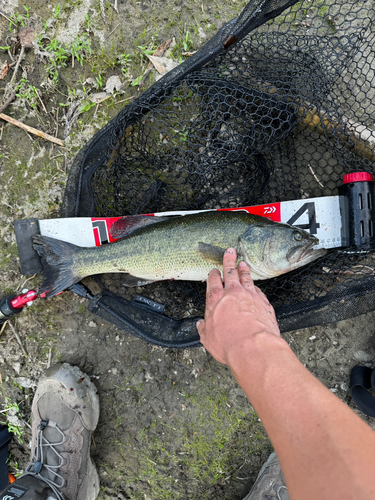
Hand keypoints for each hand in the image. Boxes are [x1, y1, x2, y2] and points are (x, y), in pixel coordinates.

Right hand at [197, 248, 279, 365]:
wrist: (254, 347)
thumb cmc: (229, 344)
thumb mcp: (208, 339)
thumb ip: (204, 329)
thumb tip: (200, 325)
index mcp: (215, 300)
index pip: (213, 282)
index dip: (213, 275)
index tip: (214, 271)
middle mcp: (232, 293)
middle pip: (230, 272)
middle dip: (229, 260)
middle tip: (230, 252)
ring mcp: (249, 295)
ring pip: (245, 277)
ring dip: (243, 269)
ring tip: (242, 263)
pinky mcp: (263, 301)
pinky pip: (257, 289)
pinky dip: (254, 284)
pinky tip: (254, 284)